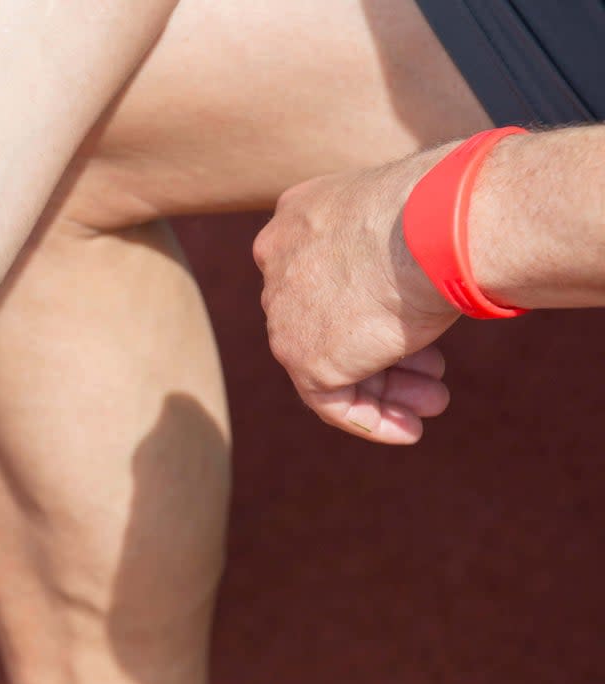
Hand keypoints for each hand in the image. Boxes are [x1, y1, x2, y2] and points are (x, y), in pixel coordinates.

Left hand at [253, 148, 461, 443]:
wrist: (434, 227)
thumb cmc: (445, 210)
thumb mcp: (412, 215)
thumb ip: (400, 243)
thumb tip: (436, 258)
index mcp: (299, 219)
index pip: (328, 274)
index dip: (374, 304)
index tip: (417, 323)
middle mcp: (280, 262)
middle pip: (328, 320)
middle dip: (384, 350)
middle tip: (434, 371)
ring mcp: (283, 310)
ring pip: (329, 360)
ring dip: (385, 388)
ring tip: (434, 403)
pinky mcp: (300, 355)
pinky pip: (327, 399)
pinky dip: (367, 418)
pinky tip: (407, 430)